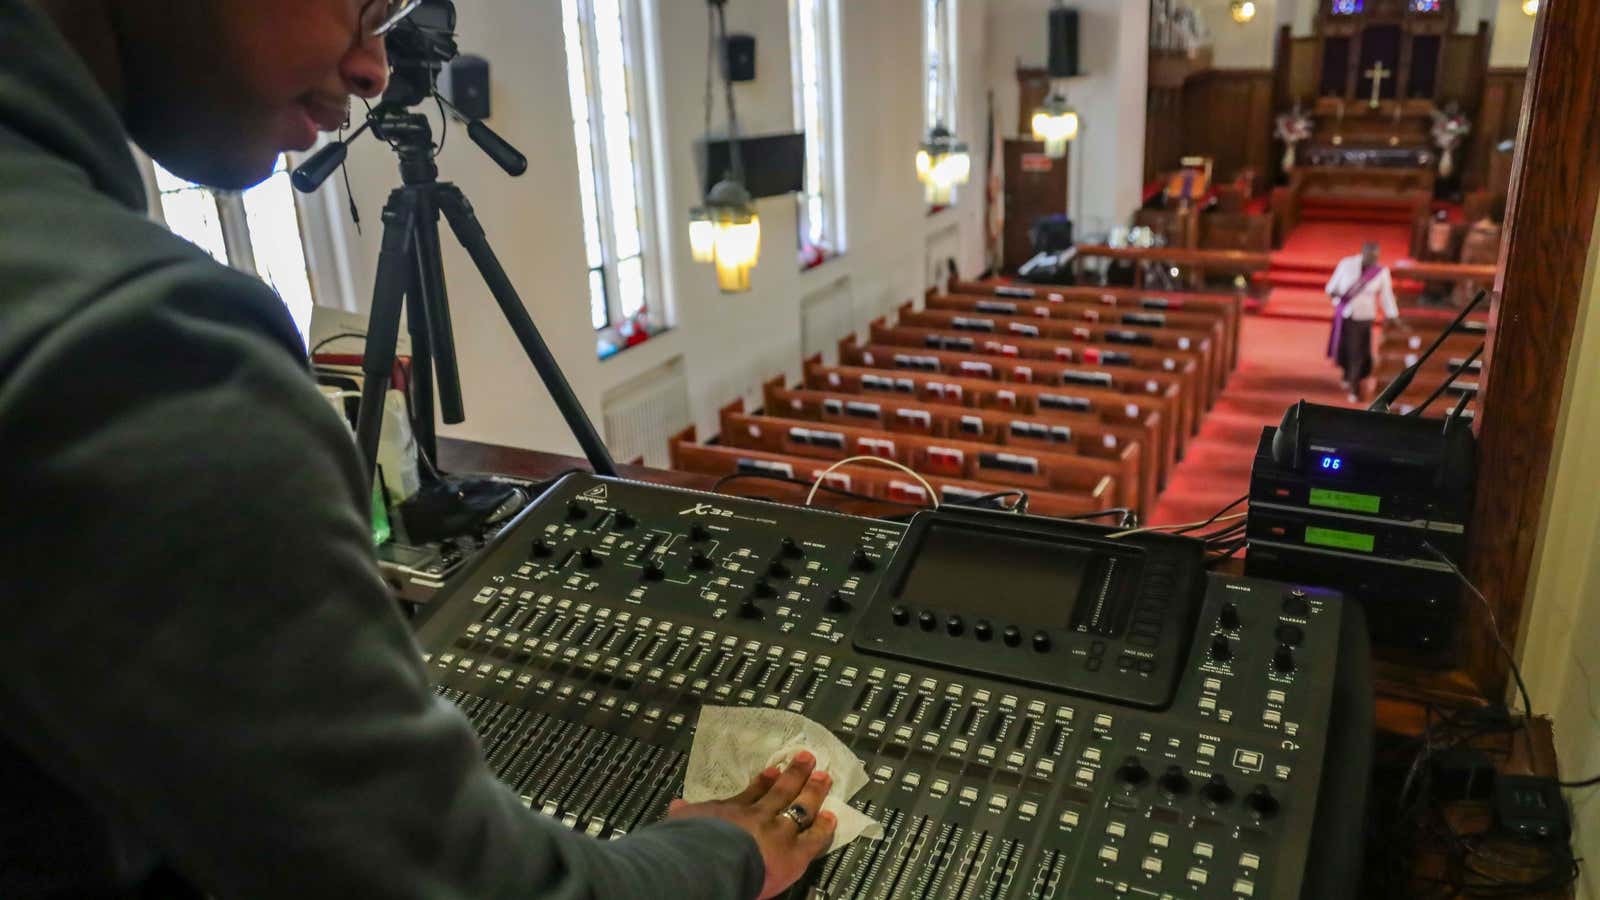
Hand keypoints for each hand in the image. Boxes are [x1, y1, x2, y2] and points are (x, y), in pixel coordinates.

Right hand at [668, 750, 837, 898]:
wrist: (708, 862)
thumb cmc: (691, 844)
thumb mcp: (681, 824)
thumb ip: (684, 814)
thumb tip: (676, 805)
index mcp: (732, 811)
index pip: (752, 793)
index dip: (764, 781)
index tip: (773, 770)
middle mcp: (758, 817)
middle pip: (780, 792)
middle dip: (795, 774)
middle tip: (807, 758)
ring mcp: (778, 833)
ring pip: (800, 808)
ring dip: (813, 791)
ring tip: (824, 776)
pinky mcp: (792, 853)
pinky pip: (813, 839)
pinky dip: (823, 827)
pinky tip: (831, 816)